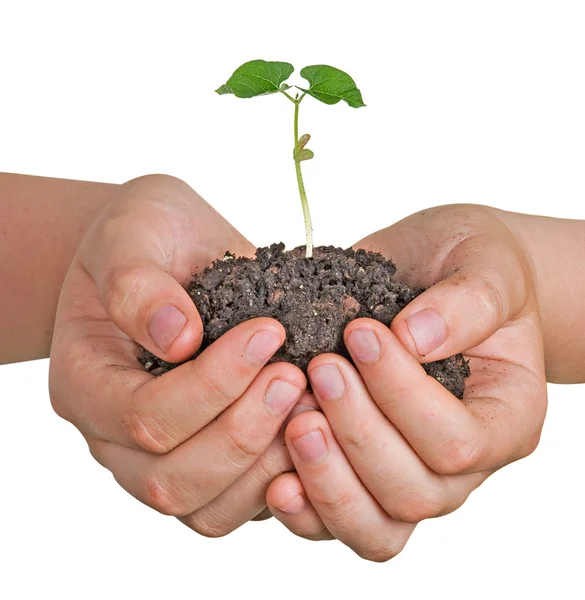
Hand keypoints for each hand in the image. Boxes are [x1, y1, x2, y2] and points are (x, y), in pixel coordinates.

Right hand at [49, 174, 305, 535]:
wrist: (169, 253)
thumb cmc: (146, 237)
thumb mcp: (133, 233)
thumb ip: (138, 283)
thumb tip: (178, 336)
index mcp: (86, 382)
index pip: (142, 416)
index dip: (211, 384)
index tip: (268, 332)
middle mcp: (114, 438)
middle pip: (171, 478)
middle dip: (244, 430)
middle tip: (296, 376)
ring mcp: (160, 458)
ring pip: (207, 509)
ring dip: (267, 463)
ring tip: (311, 403)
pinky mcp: (207, 465)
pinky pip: (239, 505)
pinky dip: (281, 480)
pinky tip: (313, 428)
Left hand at [265, 204, 546, 560]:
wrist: (436, 273)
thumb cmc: (467, 268)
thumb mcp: (485, 265)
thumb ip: (467, 302)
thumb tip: (414, 338)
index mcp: (505, 418)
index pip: (457, 440)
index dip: (401, 394)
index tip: (359, 332)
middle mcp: (462, 465)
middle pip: (412, 492)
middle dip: (357, 433)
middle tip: (320, 370)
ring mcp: (409, 476)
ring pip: (375, 527)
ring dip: (326, 480)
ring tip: (294, 421)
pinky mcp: (360, 474)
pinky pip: (336, 521)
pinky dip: (304, 509)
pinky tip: (274, 477)